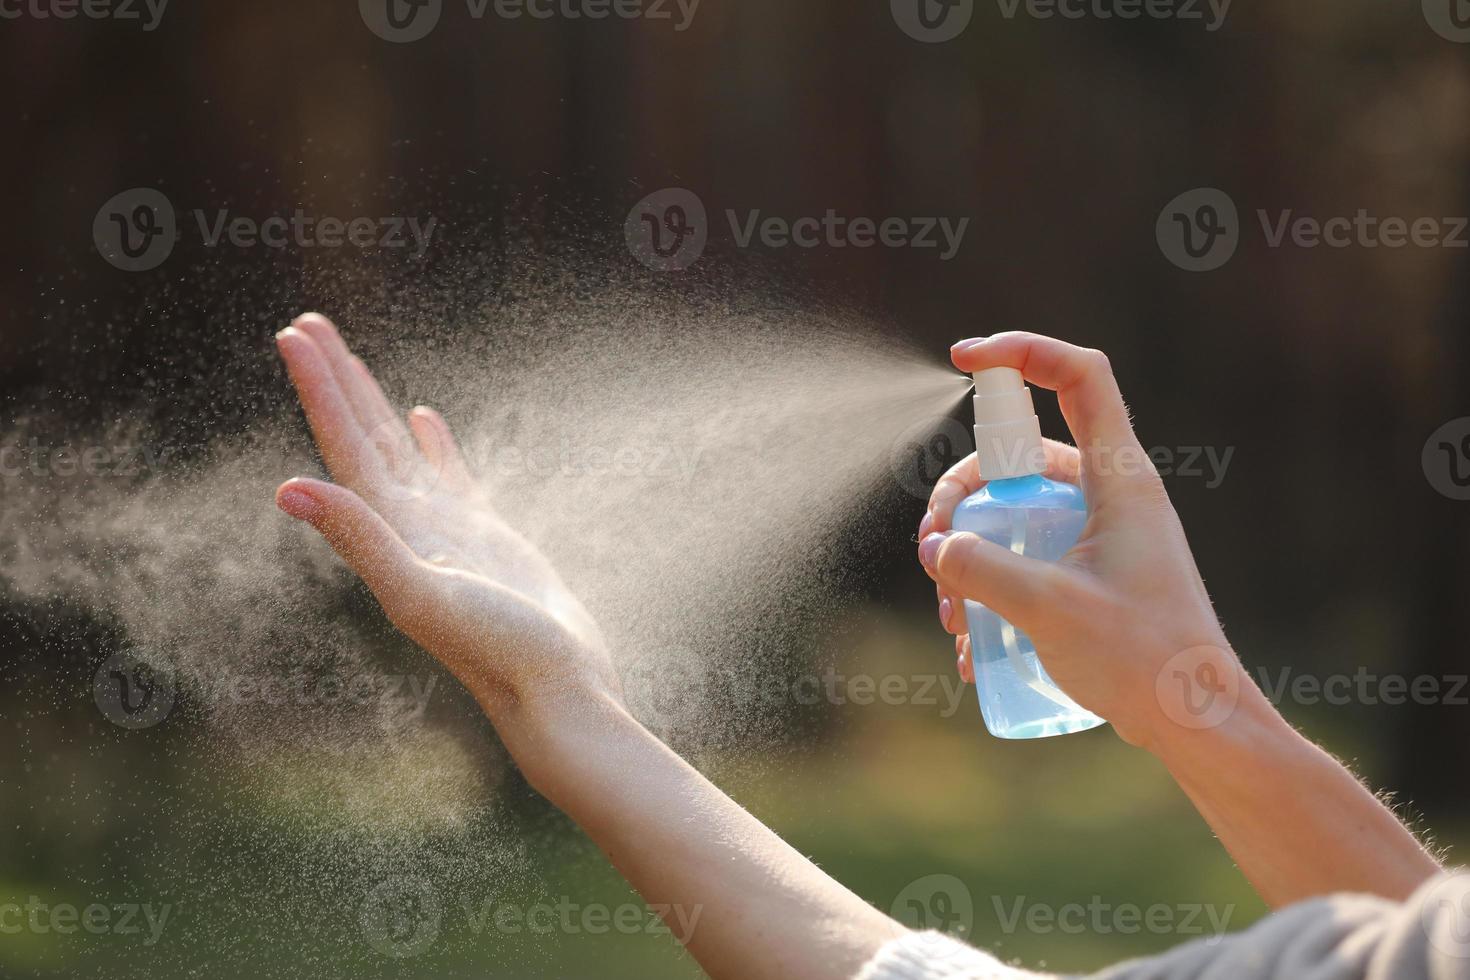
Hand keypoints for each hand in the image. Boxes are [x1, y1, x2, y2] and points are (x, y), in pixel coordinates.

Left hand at [272, 313, 617, 728]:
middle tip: (307, 324)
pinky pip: (449, 474)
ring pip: (400, 450)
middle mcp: (408, 525)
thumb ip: (360, 539)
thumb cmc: (498, 650)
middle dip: (335, 381)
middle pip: (362, 437)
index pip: (344, 446)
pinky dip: (432, 442)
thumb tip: (287, 488)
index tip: (293, 335)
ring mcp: (445, 529)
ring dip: (372, 404)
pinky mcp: (484, 535)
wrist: (556, 690)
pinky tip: (424, 416)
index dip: (319, 390)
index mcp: (391, 531)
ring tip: (351, 360)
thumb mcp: (422, 594)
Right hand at [917, 332, 1235, 748]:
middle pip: (1019, 458)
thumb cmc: (1143, 658)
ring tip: (952, 620)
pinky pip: (1026, 560)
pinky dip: (991, 591)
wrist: (1196, 723)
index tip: (963, 358)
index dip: (1022, 351)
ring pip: (1014, 516)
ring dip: (969, 557)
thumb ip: (982, 569)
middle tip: (933, 552)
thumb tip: (937, 548)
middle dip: (962, 499)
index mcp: (1119, 479)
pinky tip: (973, 649)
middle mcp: (1110, 496)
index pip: (1078, 377)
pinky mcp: (1091, 577)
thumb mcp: (1050, 607)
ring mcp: (1100, 537)